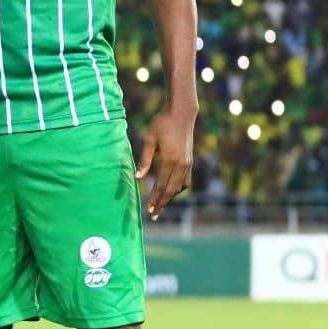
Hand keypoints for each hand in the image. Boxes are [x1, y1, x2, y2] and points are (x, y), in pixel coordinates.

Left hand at [136, 103, 194, 218]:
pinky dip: (178, 188)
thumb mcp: (149, 139)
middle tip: (154, 215)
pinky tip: (172, 191)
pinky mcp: (190, 160)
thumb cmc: (161, 124)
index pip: (161, 185)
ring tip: (161, 206)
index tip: (149, 210)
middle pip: (171, 190)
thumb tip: (138, 177)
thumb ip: (144, 159)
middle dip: (162, 203)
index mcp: (170, 160)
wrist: (181, 113)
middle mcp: (182, 164)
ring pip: (180, 187)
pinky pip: (185, 180)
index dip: (155, 199)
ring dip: (170, 197)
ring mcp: (188, 163)